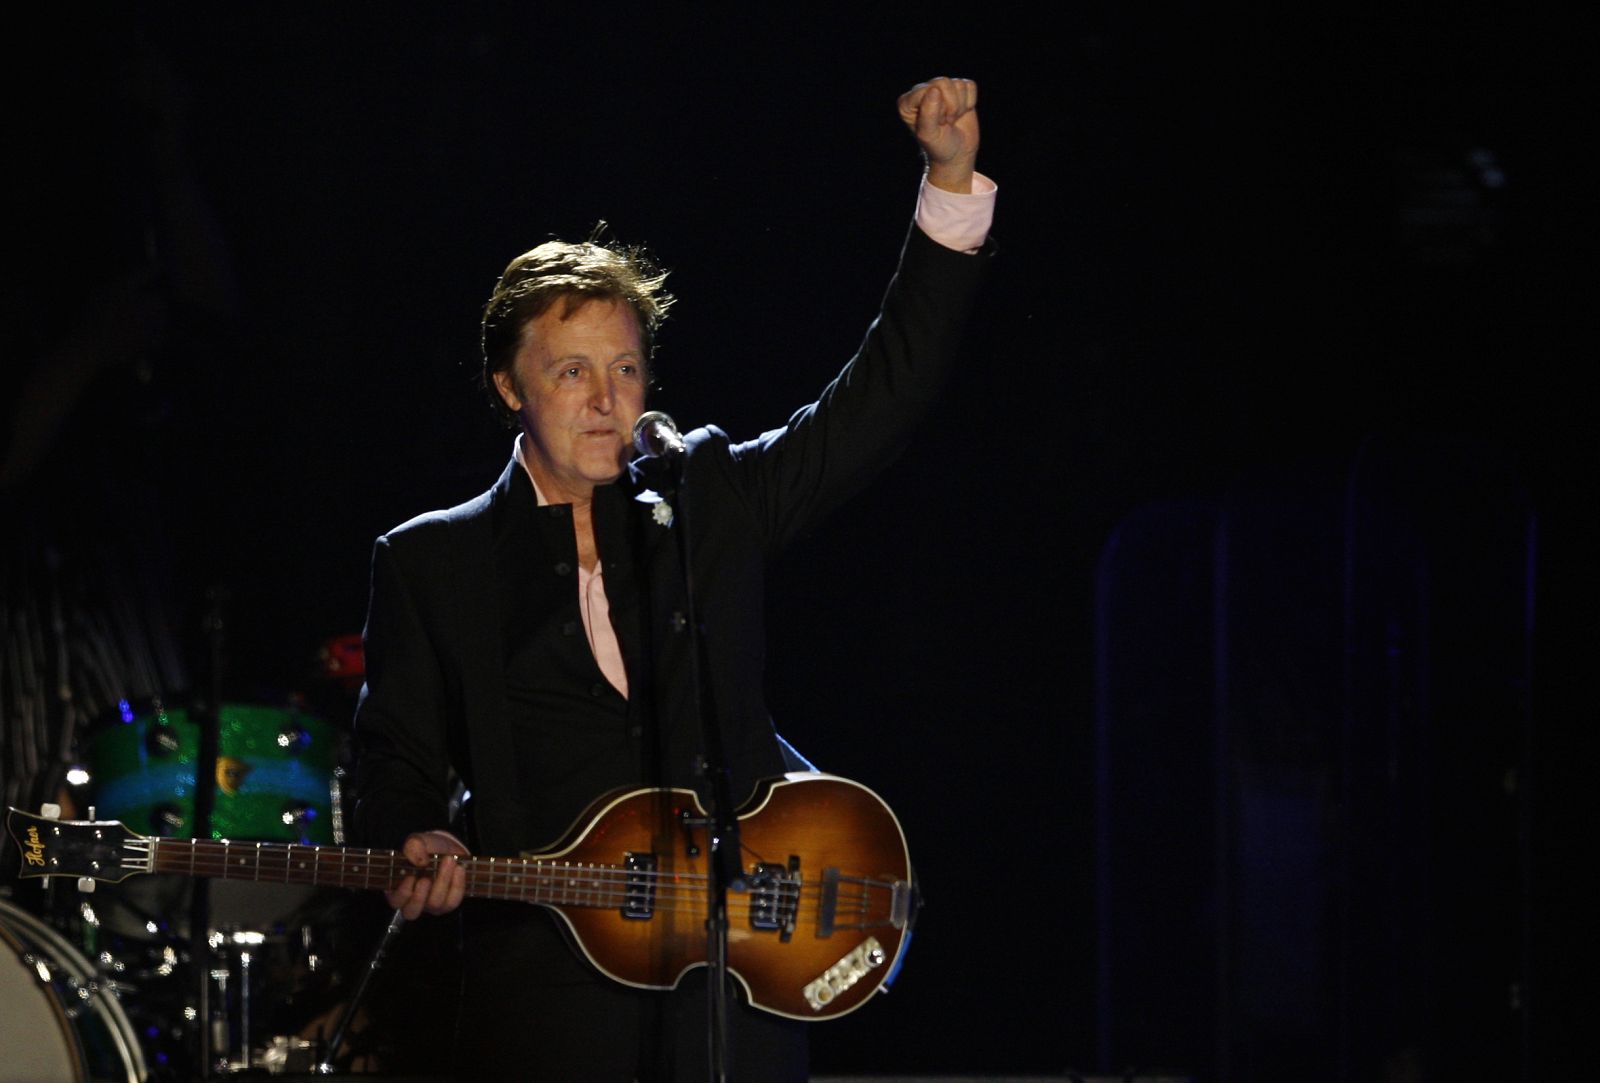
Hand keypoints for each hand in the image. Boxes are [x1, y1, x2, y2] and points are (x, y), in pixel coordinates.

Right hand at [385, 830, 468, 918]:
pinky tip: (459, 869)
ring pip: (435, 904)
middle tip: (426, 878)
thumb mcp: (417, 842)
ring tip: (448, 861)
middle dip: (420, 895)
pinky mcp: (448, 903)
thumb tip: (419, 861)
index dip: (403, 893)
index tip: (410, 876)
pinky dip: (457, 884)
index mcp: (397, 889)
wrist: (446, 848)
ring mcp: (431, 905)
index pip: (396, 901)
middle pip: (412, 911)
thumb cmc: (426, 848)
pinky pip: (453, 901)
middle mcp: (412, 902)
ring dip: (442, 882)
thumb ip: (413, 847)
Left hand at [897, 77, 979, 192]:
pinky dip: (970, 102)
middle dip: (951, 106)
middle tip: (946, 122)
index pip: (928, 89)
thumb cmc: (939, 146)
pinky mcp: (958, 90)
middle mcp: (922, 92)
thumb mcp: (929, 135)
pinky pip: (970, 86)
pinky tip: (961, 113)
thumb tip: (935, 89)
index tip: (938, 124)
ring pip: (958, 84)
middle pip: (943, 82)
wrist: (956, 155)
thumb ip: (928, 113)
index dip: (939, 108)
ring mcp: (940, 89)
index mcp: (907, 102)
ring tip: (952, 119)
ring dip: (960, 106)